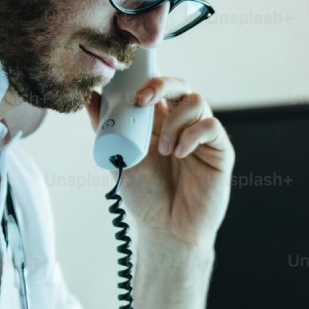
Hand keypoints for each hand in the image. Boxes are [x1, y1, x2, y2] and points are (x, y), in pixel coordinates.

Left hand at [87, 76, 234, 248]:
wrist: (167, 230)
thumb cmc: (145, 197)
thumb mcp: (118, 158)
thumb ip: (106, 128)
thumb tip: (88, 96)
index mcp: (158, 122)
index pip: (156, 87)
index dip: (146, 77)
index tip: (127, 87)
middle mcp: (181, 124)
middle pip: (179, 84)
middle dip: (161, 84)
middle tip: (141, 100)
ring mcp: (202, 135)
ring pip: (196, 101)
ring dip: (175, 121)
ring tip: (163, 149)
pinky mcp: (219, 150)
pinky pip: (211, 127)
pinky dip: (192, 135)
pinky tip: (179, 153)